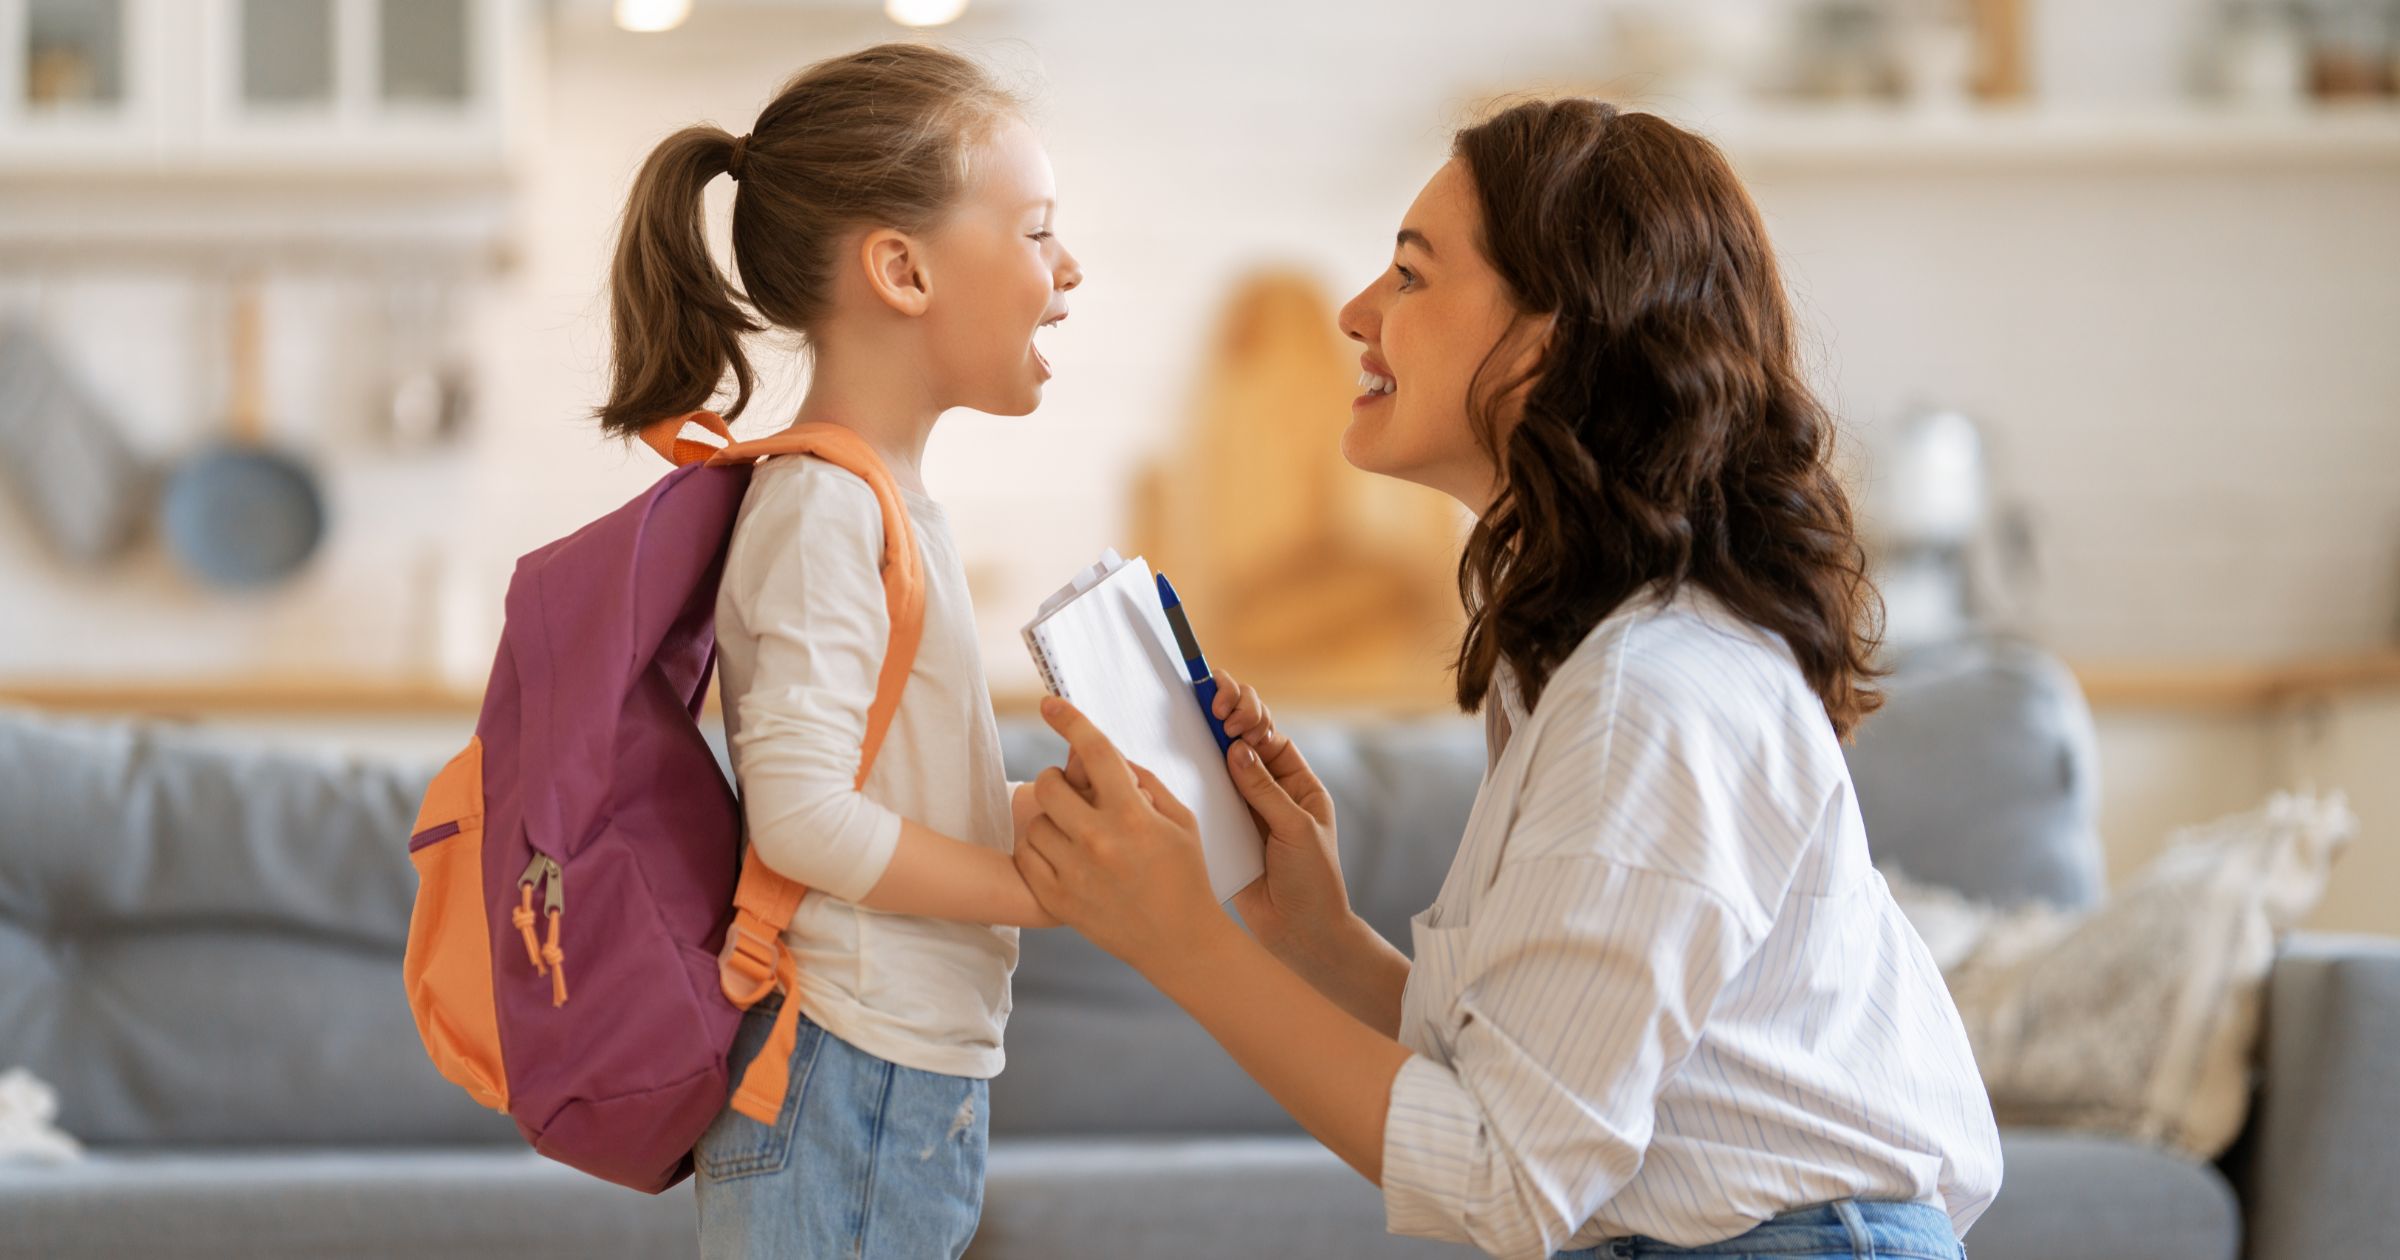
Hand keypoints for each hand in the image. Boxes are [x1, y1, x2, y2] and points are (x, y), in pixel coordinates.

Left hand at [1015, 697, 1226, 971]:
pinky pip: (1025, 856)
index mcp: (1133, 816)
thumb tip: (1110, 757)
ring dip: (1050, 819)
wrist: (1179, 942)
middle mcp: (1099, 841)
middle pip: (1048, 784)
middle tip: (1071, 792)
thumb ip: (1145, 782)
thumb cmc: (1185, 876)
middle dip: (1056, 779)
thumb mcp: (1180, 821)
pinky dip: (1037, 849)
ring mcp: (1074, 873)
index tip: (1050, 704)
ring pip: (1034, 821)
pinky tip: (1061, 855)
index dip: (1069, 720)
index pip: (1093, 751)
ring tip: (1073, 833)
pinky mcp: (1057, 900)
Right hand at [1212, 673, 1350, 958]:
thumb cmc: (1314, 883)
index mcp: (1297, 783)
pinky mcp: (1222, 832)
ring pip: (1217, 765)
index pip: (1269, 733)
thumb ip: (1265, 790)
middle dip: (1228, 715)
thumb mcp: (1296, 830)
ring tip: (1194, 727)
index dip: (1250, 714)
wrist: (1301, 935)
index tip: (1231, 714)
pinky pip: (1203, 798)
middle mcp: (1268, 790)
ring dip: (1205, 743)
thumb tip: (1236, 748)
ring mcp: (1242, 809)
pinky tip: (1177, 766)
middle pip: (1242, 739)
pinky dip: (1190, 780)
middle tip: (1216, 713)